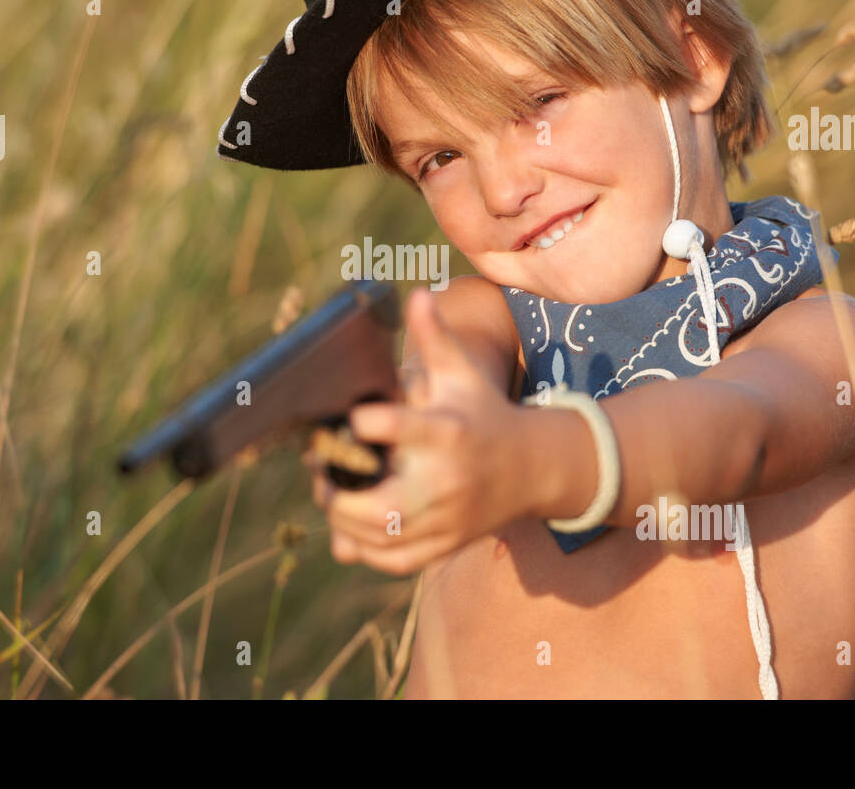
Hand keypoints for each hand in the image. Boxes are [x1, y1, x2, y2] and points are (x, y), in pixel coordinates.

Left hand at [308, 287, 533, 575]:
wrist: (533, 469)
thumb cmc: (485, 412)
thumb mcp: (463, 373)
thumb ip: (436, 336)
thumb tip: (416, 293)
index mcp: (446, 432)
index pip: (396, 428)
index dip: (363, 423)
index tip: (350, 418)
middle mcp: (444, 481)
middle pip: (376, 503)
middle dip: (335, 487)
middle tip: (321, 468)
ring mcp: (445, 520)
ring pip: (376, 536)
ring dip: (340, 518)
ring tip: (331, 492)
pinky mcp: (443, 546)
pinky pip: (391, 560)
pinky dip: (362, 549)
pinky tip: (349, 527)